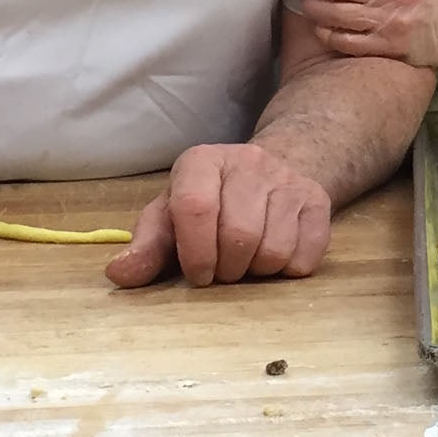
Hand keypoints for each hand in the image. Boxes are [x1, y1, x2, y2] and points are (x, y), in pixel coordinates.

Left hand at [103, 143, 331, 287]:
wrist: (273, 170)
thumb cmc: (211, 201)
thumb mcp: (171, 216)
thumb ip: (147, 246)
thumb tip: (119, 274)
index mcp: (202, 161)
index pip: (195, 206)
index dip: (194, 252)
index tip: (198, 274)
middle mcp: (248, 161)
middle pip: (239, 234)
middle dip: (227, 268)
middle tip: (224, 269)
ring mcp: (288, 179)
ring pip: (274, 249)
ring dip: (257, 271)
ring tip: (248, 262)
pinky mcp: (318, 200)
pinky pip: (306, 256)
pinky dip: (288, 270)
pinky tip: (276, 257)